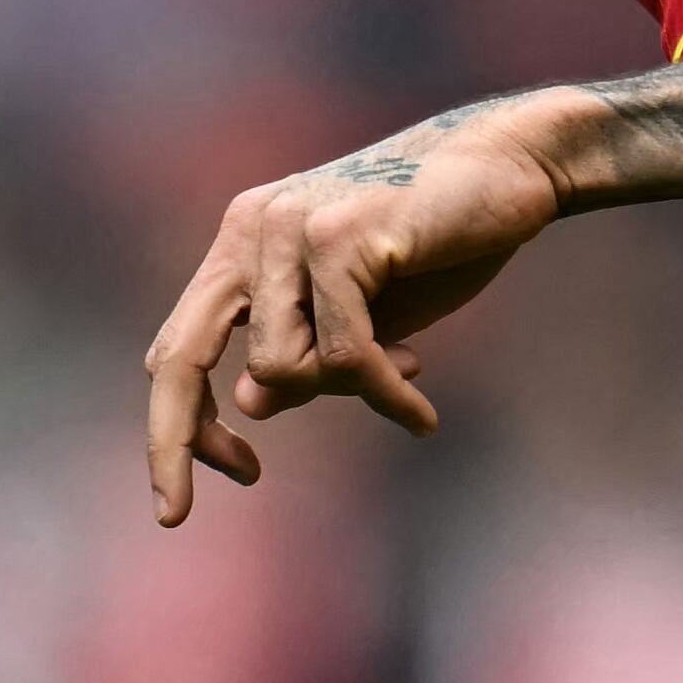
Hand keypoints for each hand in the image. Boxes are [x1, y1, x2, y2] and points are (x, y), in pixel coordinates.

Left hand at [144, 93, 567, 524]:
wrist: (511, 166)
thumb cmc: (437, 242)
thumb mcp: (361, 316)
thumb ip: (306, 352)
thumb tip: (251, 402)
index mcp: (245, 241)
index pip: (179, 344)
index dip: (176, 425)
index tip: (198, 489)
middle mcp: (253, 227)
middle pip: (182, 356)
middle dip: (176, 443)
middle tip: (171, 516)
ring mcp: (290, 226)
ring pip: (279, 367)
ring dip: (346, 393)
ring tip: (406, 377)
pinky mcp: (338, 235)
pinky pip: (345, 356)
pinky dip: (384, 394)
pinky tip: (420, 410)